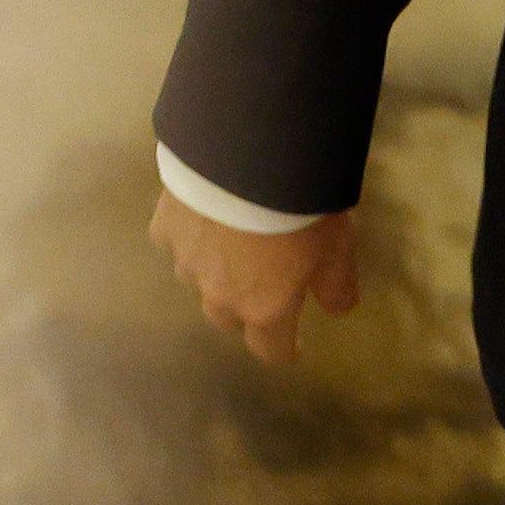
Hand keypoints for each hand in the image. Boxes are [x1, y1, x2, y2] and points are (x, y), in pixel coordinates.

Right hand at [150, 189, 360, 362]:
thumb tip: (337, 310)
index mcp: (265, 308)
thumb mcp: (340, 247)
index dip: (284, 348)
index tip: (294, 343)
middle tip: (264, 280)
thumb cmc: (304, 208)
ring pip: (198, 280)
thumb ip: (337, 285)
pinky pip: (177, 241)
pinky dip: (191, 233)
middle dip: (245, 307)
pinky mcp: (165, 227)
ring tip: (233, 237)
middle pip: (228, 318)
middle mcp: (219, 296)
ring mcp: (187, 263)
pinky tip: (205, 209)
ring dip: (215, 269)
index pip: (270, 349)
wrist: (250, 155)